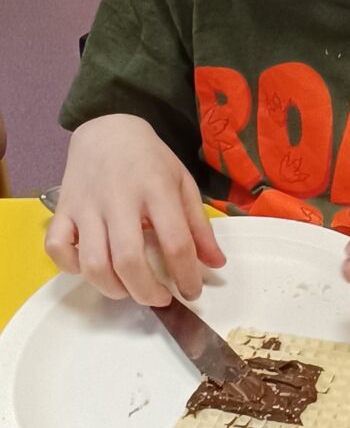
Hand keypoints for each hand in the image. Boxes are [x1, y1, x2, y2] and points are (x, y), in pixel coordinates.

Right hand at [45, 114, 225, 305]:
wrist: (108, 129)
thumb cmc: (150, 159)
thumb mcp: (182, 183)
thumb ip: (199, 225)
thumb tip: (216, 264)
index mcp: (157, 189)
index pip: (175, 242)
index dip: (187, 276)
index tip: (192, 291)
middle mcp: (120, 198)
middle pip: (129, 260)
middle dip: (147, 292)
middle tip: (160, 298)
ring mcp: (87, 205)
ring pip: (93, 263)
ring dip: (113, 288)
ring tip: (129, 289)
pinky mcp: (62, 208)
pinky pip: (57, 248)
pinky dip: (71, 268)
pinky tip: (91, 267)